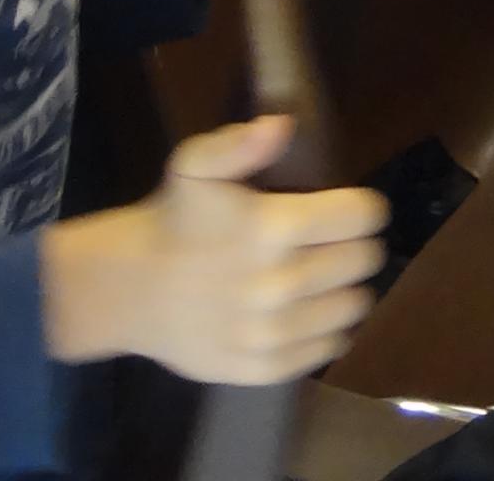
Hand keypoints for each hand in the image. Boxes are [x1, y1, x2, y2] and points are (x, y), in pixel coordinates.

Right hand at [41, 116, 387, 382]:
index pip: (365, 216)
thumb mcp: (195, 166)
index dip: (362, 208)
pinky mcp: (263, 368)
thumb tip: (281, 126)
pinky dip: (327, 332)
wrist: (128, 291)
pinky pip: (328, 350)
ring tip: (321, 279)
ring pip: (354, 307)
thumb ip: (238, 144)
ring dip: (345, 289)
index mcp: (273, 229)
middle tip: (332, 244)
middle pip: (365, 261)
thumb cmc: (175, 222)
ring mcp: (271, 333)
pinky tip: (306, 314)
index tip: (343, 209)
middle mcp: (278, 285)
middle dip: (356, 247)